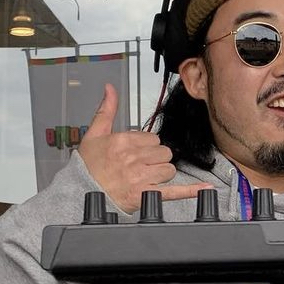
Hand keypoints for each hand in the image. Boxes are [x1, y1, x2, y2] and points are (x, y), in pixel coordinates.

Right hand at [78, 83, 212, 212]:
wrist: (79, 193)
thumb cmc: (87, 166)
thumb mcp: (94, 133)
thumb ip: (107, 109)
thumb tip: (110, 88)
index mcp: (124, 141)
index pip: (153, 138)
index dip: (147, 146)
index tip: (137, 153)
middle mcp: (134, 158)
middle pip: (163, 153)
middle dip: (155, 159)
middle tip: (140, 166)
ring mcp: (140, 177)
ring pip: (168, 169)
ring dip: (161, 173)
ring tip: (145, 178)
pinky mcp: (145, 194)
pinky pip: (173, 191)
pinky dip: (191, 190)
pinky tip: (204, 187)